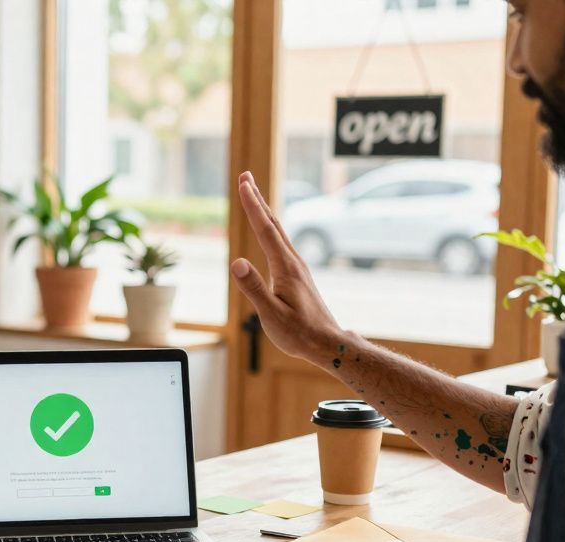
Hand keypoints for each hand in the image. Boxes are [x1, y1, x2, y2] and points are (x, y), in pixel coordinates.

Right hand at [230, 171, 343, 366]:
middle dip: (257, 198)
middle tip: (246, 176)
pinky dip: (269, 228)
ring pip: (277, 231)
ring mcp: (295, 267)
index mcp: (285, 267)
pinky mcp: (296, 275)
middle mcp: (292, 261)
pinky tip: (268, 230)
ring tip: (253, 196)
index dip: (253, 205)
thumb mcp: (270, 314)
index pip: (265, 229)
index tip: (243, 183)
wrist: (327, 344)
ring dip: (264, 211)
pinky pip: (280, 243)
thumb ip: (254, 288)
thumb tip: (237, 262)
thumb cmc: (298, 333)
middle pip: (272, 223)